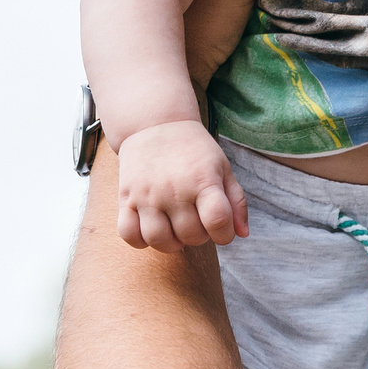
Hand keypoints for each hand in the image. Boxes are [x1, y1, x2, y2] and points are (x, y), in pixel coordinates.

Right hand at [115, 120, 248, 251]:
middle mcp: (174, 189)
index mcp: (203, 180)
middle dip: (199, 237)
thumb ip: (235, 201)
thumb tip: (242, 234)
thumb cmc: (194, 151)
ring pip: (159, 240)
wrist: (155, 124)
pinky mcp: (125, 197)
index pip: (218, 221)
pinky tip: (151, 230)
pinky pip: (127, 233)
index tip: (221, 230)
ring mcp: (147, 195)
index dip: (224, 235)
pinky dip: (140, 241)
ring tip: (175, 230)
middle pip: (191, 235)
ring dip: (171, 244)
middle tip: (197, 223)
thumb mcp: (222, 168)